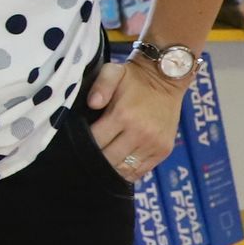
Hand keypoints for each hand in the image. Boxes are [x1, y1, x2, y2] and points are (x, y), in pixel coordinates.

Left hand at [85, 61, 183, 179]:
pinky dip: (127, 172)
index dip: (83, 144)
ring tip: (100, 163)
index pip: (96, 141)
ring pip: (124, 169)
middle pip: (108, 159)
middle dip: (95, 159)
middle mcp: (140, 133)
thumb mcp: (113, 71)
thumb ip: (100, 86)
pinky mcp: (163, 150)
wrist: (166, 79)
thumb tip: (92, 104)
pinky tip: (117, 166)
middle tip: (86, 155)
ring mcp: (153, 144)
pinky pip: (141, 171)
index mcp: (124, 115)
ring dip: (110, 168)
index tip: (77, 142)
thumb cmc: (134, 78)